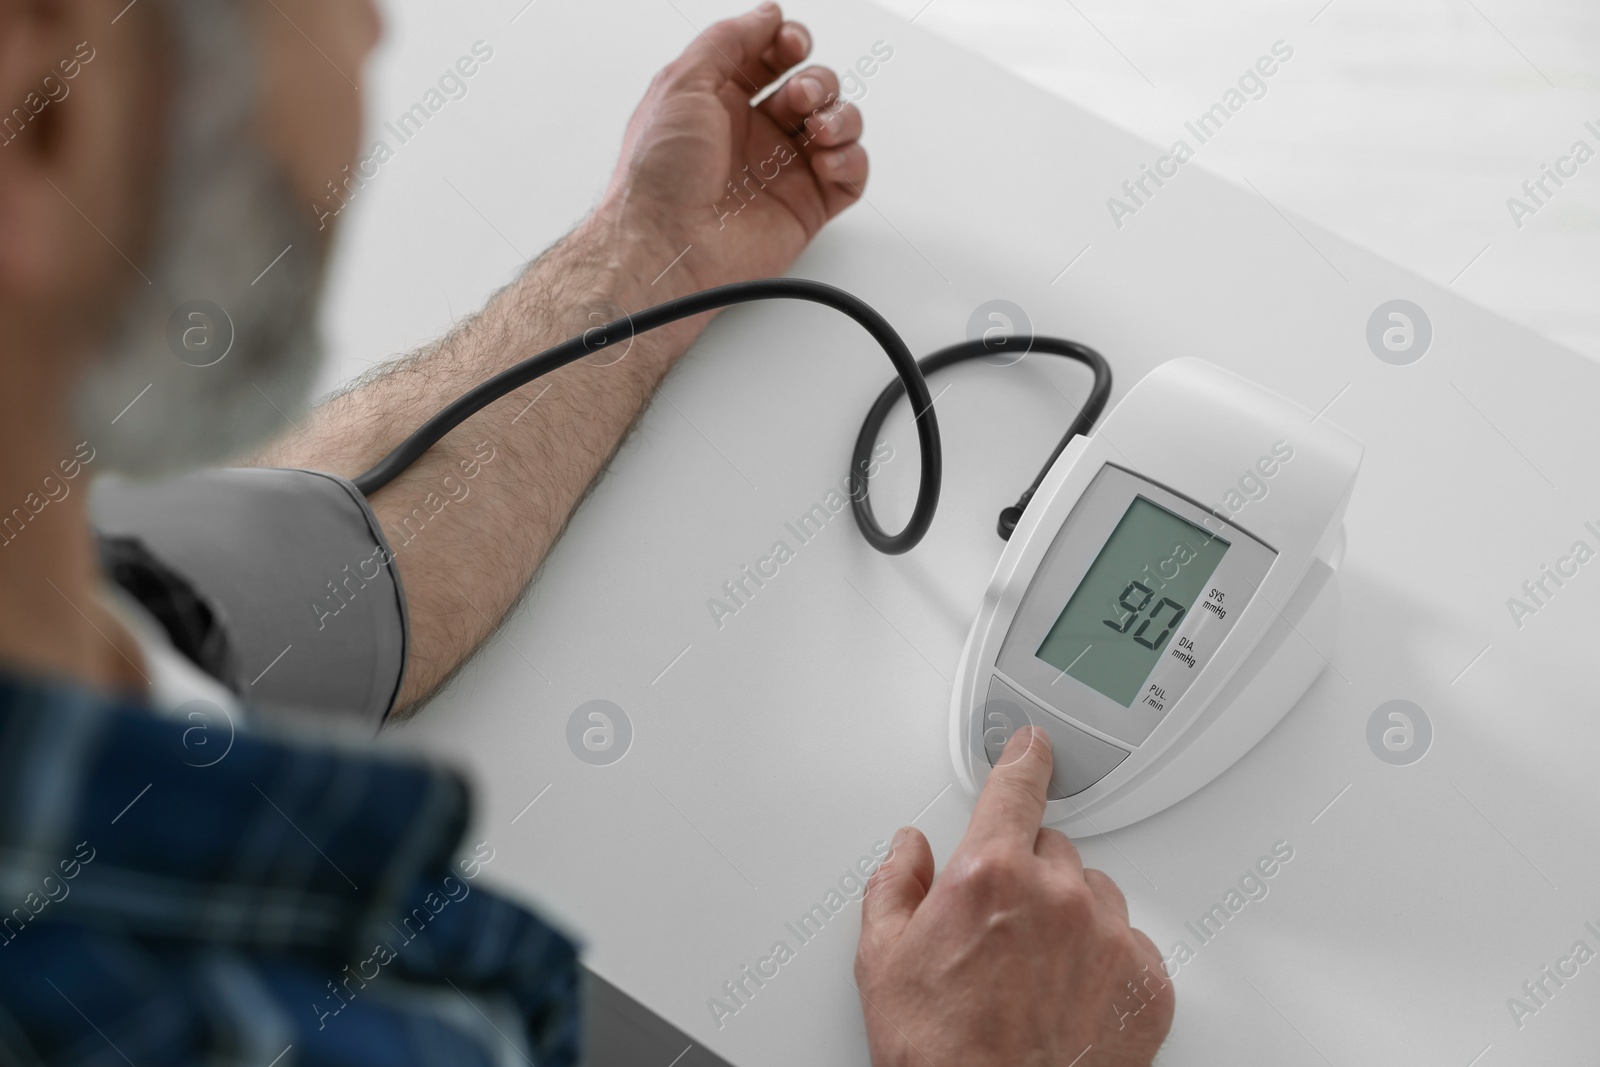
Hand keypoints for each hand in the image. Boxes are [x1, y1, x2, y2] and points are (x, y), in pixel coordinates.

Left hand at [595, 2, 867, 291]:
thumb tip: (767, 15)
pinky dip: (851, 160)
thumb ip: (727, 40)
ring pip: (837, 127)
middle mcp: (753, 136)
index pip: (770, 59)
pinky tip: (828, 159)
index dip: (789, 44)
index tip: (792, 44)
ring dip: (841, 116)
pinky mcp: (806, 207)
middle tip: (800, 97)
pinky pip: (849, 176)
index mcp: (720, 103)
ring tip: (819, 129)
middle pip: (811, 89)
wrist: (667, 243)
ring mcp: (782, 171)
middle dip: (817, 83)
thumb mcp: (681, 82)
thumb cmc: (660, 176)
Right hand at [855, 727, 1174, 1066]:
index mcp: (990, 874)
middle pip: (1052, 850)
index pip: (1016, 789)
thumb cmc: (940, 1053)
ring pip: (1094, 894)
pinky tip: (1069, 996)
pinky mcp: (1147, 983)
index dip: (1024, 760)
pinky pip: (1130, 944)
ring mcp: (1109, 938)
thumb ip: (894, 885)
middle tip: (999, 931)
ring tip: (1034, 972)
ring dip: (1070, 916)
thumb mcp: (882, 960)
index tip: (1033, 745)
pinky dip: (1105, 961)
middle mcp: (1058, 895)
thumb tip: (908, 851)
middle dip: (1027, 876)